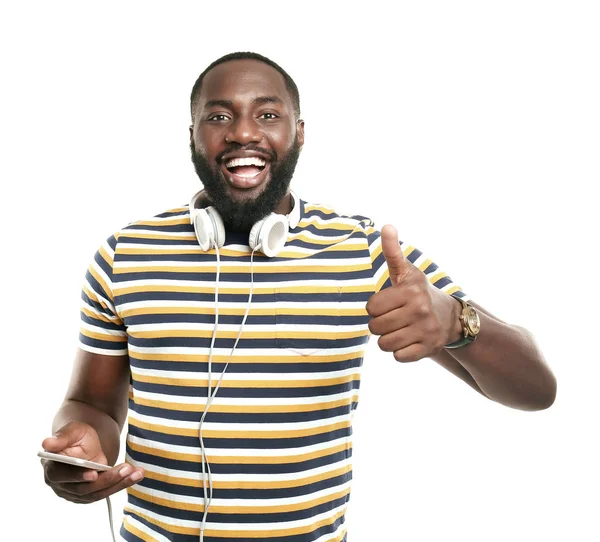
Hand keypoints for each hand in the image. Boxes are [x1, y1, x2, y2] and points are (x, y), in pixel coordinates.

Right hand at [41, 421, 143, 503]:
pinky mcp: (90, 493)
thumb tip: (46, 443)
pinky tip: (136, 475)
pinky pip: (105, 491)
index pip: (62, 476)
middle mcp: (62, 485)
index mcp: (52, 468)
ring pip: (97, 493)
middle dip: (106, 479)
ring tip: (136, 473)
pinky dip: (121, 484)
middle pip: (83, 488)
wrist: (86, 439)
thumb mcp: (72, 431)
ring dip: (119, 484)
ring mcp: (76, 492)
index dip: (77, 476)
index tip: (93, 473)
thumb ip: (62, 437)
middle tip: (125, 469)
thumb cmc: (77, 434)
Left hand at [366, 225, 460, 361]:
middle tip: (393, 318)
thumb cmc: (419, 293)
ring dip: (388, 339)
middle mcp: (419, 311)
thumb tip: (386, 226)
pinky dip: (400, 352)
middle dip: (380, 324)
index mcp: (410, 291)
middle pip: (375, 327)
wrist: (451, 317)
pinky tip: (408, 341)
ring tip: (399, 330)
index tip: (386, 304)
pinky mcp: (428, 349)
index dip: (375, 307)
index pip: (371, 307)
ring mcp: (425, 331)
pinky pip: (398, 357)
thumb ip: (393, 252)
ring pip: (384, 344)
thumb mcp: (407, 272)